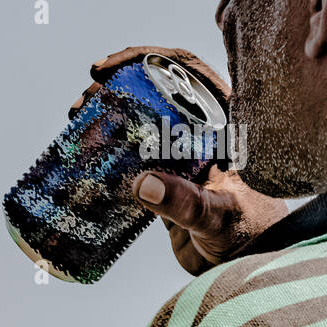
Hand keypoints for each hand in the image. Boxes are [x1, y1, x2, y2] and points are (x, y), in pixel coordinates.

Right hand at [69, 46, 288, 274]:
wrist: (246, 267)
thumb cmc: (249, 236)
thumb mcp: (220, 215)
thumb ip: (187, 202)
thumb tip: (143, 184)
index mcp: (226, 123)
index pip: (188, 72)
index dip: (148, 59)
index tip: (110, 70)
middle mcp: (203, 131)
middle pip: (157, 90)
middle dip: (117, 86)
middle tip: (85, 100)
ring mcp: (183, 155)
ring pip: (142, 121)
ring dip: (108, 116)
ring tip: (77, 119)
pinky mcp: (166, 180)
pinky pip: (133, 156)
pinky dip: (109, 150)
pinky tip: (85, 152)